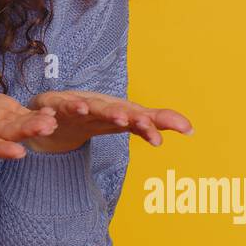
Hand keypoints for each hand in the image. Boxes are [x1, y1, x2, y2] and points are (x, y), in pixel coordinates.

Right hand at [25, 90, 192, 153]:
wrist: (57, 113)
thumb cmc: (97, 115)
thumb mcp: (125, 121)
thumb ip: (154, 123)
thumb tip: (190, 128)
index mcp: (116, 109)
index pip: (134, 117)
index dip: (145, 126)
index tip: (157, 140)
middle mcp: (99, 104)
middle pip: (112, 109)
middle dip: (122, 114)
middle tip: (131, 121)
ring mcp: (76, 104)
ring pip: (90, 107)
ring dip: (99, 110)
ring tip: (109, 116)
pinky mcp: (54, 104)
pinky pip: (60, 108)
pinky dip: (64, 110)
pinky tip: (65, 115)